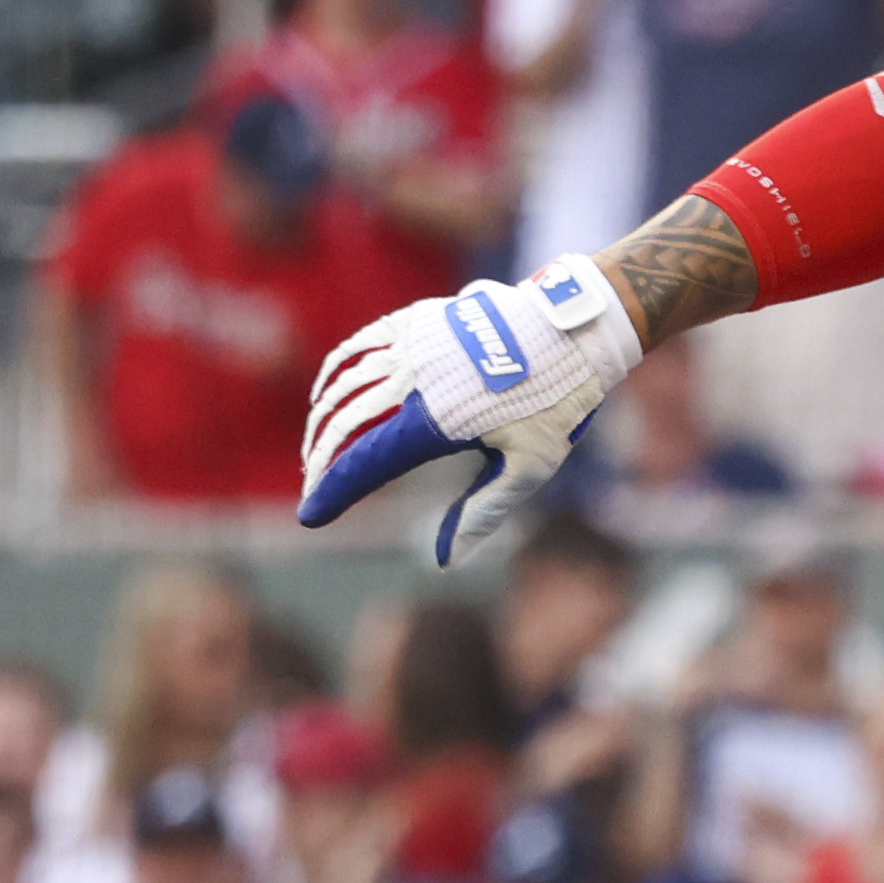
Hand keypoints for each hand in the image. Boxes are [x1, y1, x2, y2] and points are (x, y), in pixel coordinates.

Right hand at [297, 261, 646, 569]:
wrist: (573, 331)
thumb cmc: (556, 404)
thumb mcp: (529, 468)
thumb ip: (482, 512)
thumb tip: (446, 560)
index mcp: (436, 423)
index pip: (365, 464)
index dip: (333, 492)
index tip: (310, 517)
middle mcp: (414, 382)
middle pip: (344, 424)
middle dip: (321, 460)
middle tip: (316, 489)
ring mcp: (413, 347)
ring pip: (345, 384)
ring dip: (323, 418)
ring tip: (317, 447)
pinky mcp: (417, 322)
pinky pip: (361, 346)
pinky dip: (336, 371)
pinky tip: (331, 390)